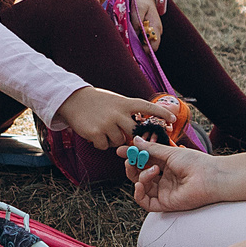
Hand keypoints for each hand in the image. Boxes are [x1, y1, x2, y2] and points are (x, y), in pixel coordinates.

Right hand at [57, 87, 172, 151]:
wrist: (72, 99)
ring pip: (119, 141)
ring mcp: (107, 123)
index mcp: (124, 103)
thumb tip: (139, 129)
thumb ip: (127, 112)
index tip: (173, 119)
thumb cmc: (97, 101)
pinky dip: (101, 143)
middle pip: (135, 131)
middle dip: (134, 136)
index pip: (147, 107)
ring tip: (103, 129)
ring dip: (113, 139)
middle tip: (129, 135)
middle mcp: (117, 112)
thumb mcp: (115, 101)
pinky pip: (105, 146)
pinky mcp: (96, 133)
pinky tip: (94, 134)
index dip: (161, 113)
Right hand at [125, 138, 220, 213]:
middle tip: (131, 159)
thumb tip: (134, 140)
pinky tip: (140, 184)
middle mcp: (162, 179)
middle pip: (138, 174)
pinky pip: (145, 202)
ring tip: (153, 170)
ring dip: (140, 176)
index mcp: (165, 165)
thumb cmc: (195, 163)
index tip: (121, 150)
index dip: (132, 156)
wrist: (210, 177)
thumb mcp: (170, 152)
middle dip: (132, 166)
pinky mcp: (164, 203)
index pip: (143, 161)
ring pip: (140, 186)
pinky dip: (138, 193)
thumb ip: (150, 149)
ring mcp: (163, 191)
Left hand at [129, 0, 162, 49]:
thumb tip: (134, 34)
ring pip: (145, 43)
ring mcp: (153, 30)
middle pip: (149, 47)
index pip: (154, 47)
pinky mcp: (148, 29)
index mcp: (156, 27)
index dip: (144, 50)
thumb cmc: (141, 0)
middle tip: (128, 45)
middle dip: (139, 48)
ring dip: (137, 43)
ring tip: (127, 39)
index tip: (133, 48)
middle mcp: (156, 31)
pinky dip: (137, 38)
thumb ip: (137, 20)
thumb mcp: (138, 7)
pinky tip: (129, 34)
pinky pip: (143, 38)